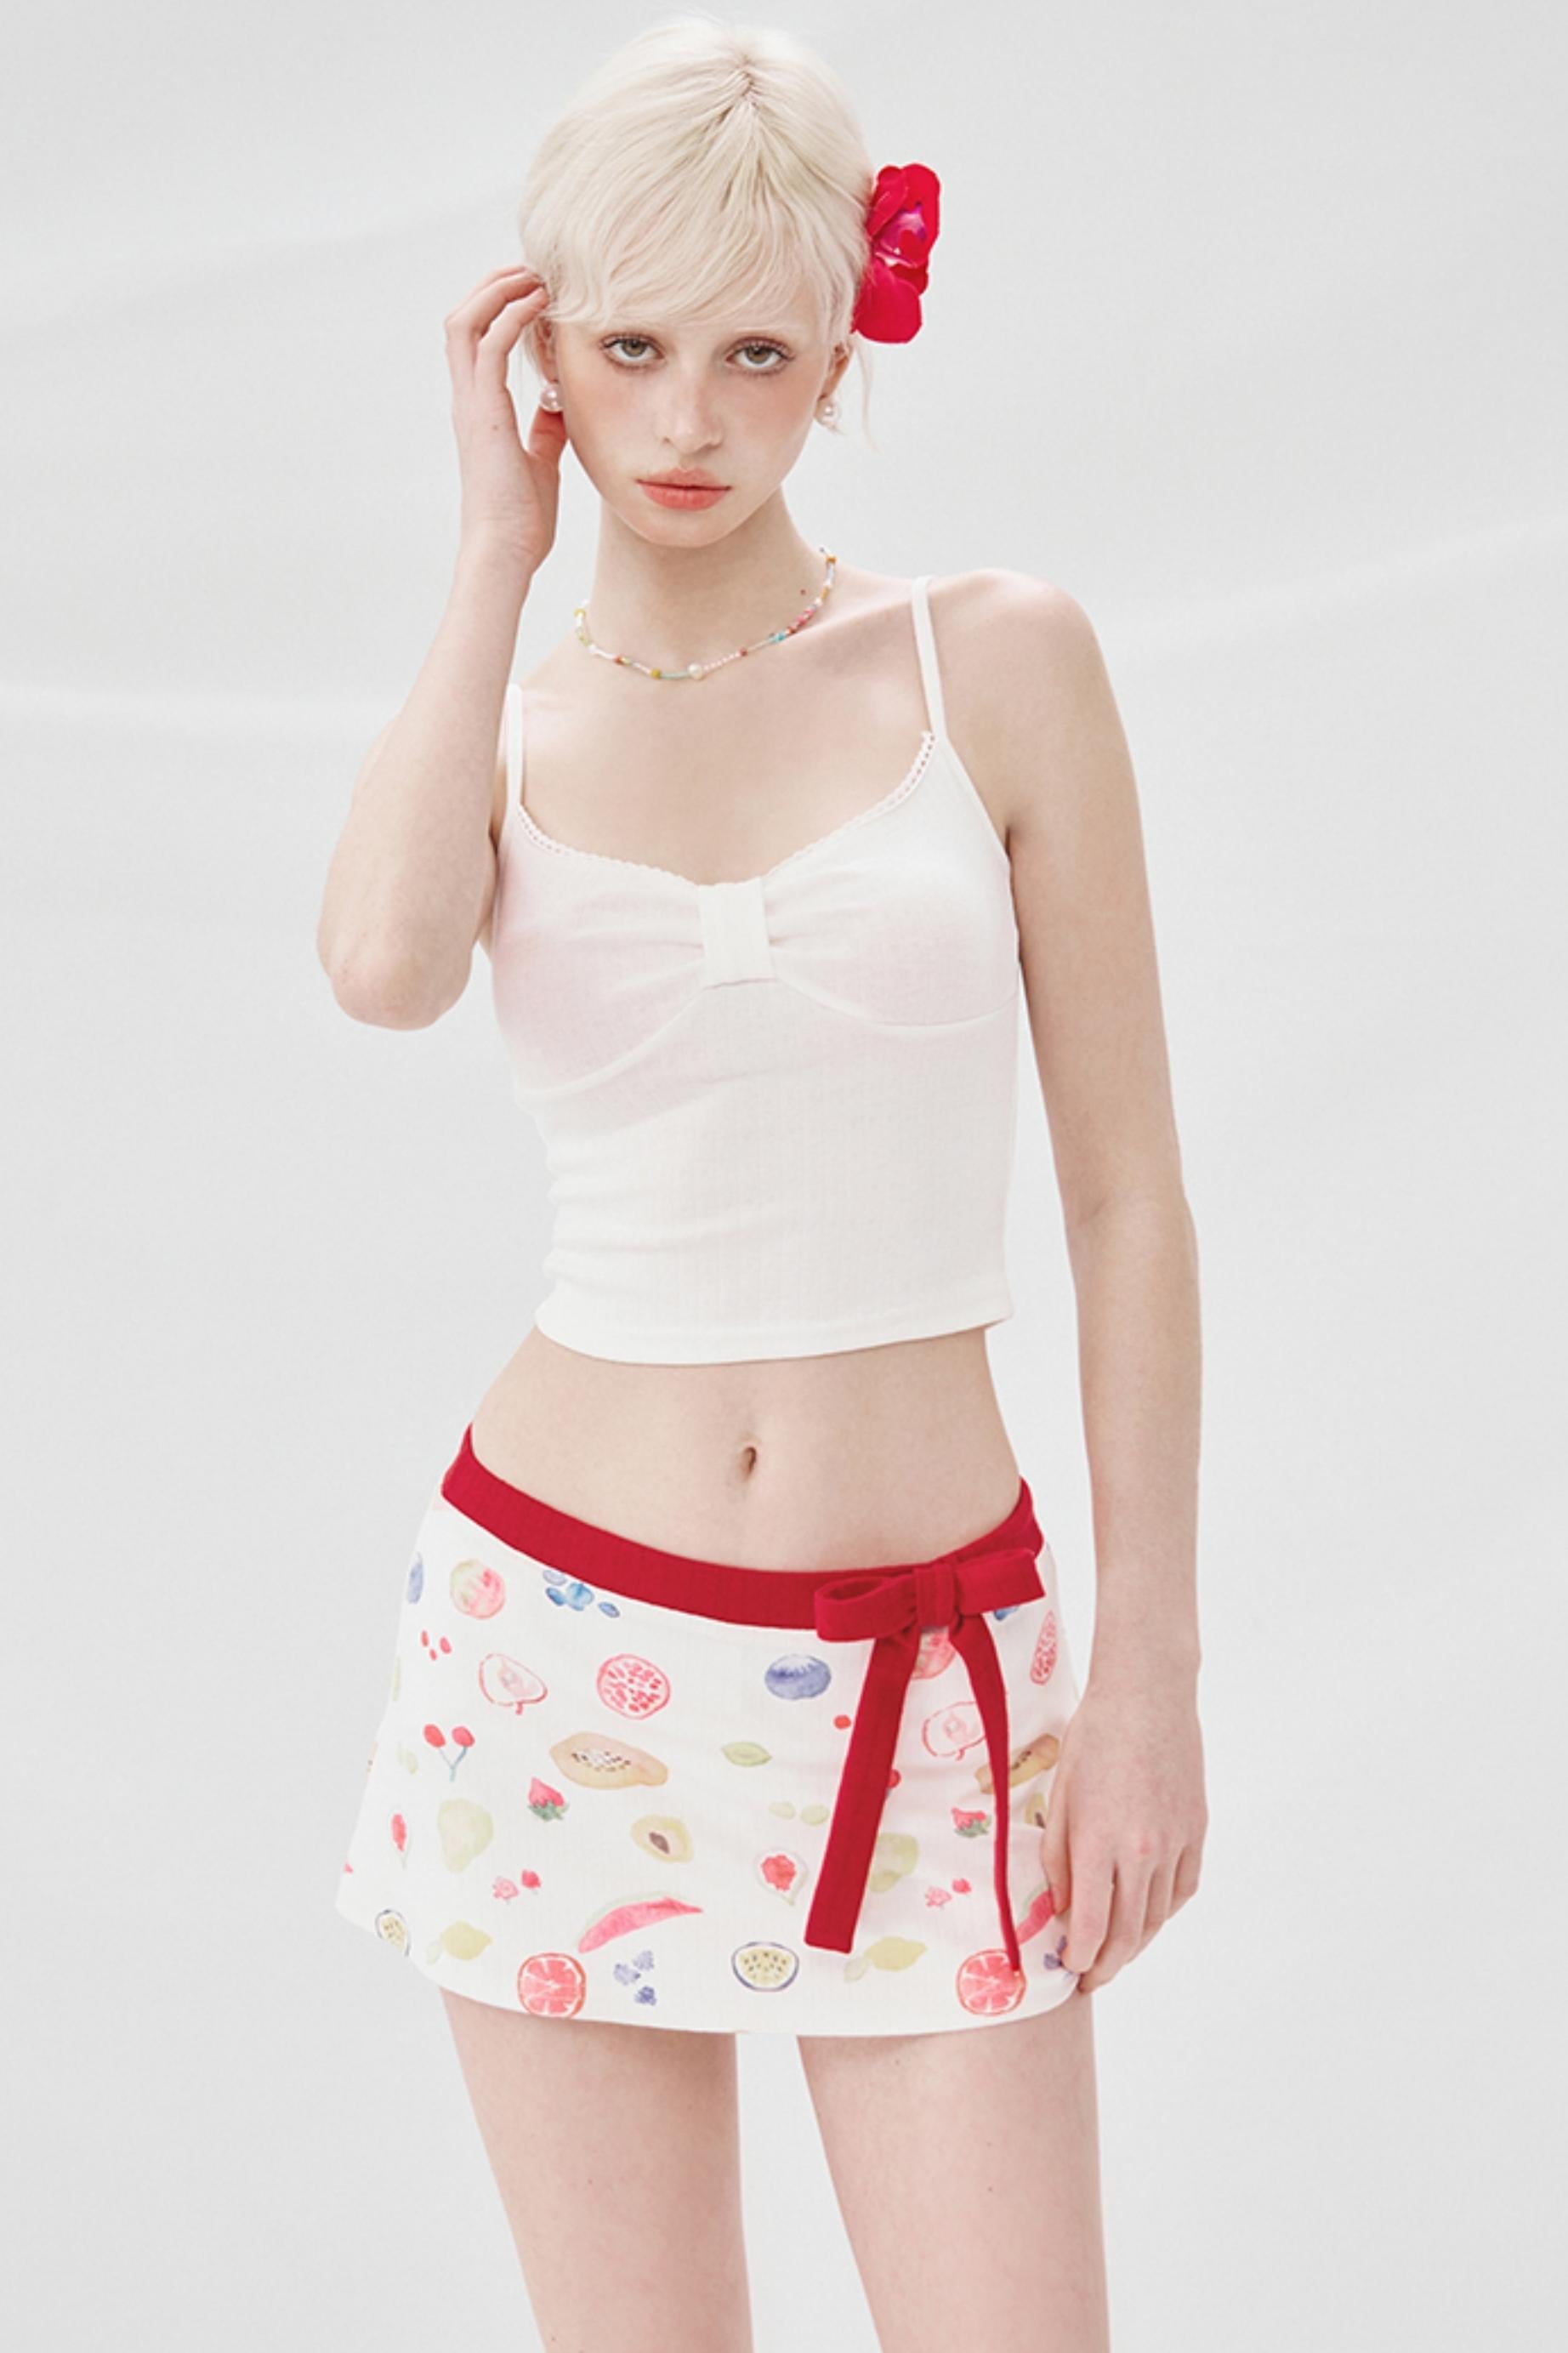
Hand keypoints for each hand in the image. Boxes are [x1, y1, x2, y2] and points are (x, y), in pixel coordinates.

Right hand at [445, 265, 567, 570]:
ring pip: (465, 322)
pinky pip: (490, 344)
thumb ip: (545, 430)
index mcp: (479, 410)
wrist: (506, 552)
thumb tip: (559, 404)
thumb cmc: (522, 519)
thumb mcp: (541, 462)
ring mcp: (471, 404)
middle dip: (493, 286)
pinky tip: (538, 304)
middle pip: (461, 319)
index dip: (498, 307)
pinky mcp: (484, 412)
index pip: (475, 340)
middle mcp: (468, 400)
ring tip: (533, 276)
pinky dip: (510, 315)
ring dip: (498, 290)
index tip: (534, 291)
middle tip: (531, 270)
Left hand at [1038, 1668, 1206, 1993]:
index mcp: (1099, 1843)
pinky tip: (1150, 1915)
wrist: (1148, 1696)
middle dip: (1107, 1965)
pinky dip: (1165, 1911)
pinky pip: (1183, 1888)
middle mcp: (1141, 1852)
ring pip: (1158, 1916)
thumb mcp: (1060, 1795)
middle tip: (1090, 1979)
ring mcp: (1175, 1843)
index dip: (1079, 1958)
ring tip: (1116, 1953)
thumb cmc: (1094, 1738)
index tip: (1069, 1970)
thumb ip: (1058, 1857)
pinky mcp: (1197, 1831)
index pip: (1092, 1926)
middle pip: (1128, 1934)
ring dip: (1136, 1944)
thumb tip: (1060, 1907)